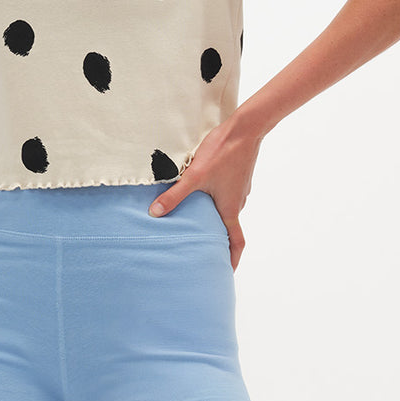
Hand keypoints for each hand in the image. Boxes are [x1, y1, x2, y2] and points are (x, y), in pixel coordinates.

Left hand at [148, 114, 262, 270]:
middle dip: (216, 238)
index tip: (227, 272)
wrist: (245, 128)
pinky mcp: (237, 175)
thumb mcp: (194, 176)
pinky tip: (200, 191)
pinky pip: (225, 193)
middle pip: (228, 226)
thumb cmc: (223, 153)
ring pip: (225, 208)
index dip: (232, 259)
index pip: (236, 242)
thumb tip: (154, 214)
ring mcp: (239, 188)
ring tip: (196, 218)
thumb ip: (174, 196)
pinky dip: (215, 199)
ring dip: (214, 216)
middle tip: (202, 246)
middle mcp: (237, 202)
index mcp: (230, 209)